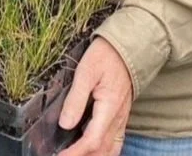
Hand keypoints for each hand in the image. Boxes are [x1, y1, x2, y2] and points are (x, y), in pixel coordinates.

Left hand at [57, 38, 132, 155]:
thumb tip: (65, 124)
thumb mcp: (86, 71)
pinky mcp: (120, 116)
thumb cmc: (106, 56)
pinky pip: (115, 142)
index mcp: (109, 109)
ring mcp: (120, 119)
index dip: (75, 153)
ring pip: (110, 150)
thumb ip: (76, 99)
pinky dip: (103, 151)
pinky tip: (91, 149)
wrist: (127, 47)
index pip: (92, 141)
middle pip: (101, 151)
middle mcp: (117, 119)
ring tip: (75, 154)